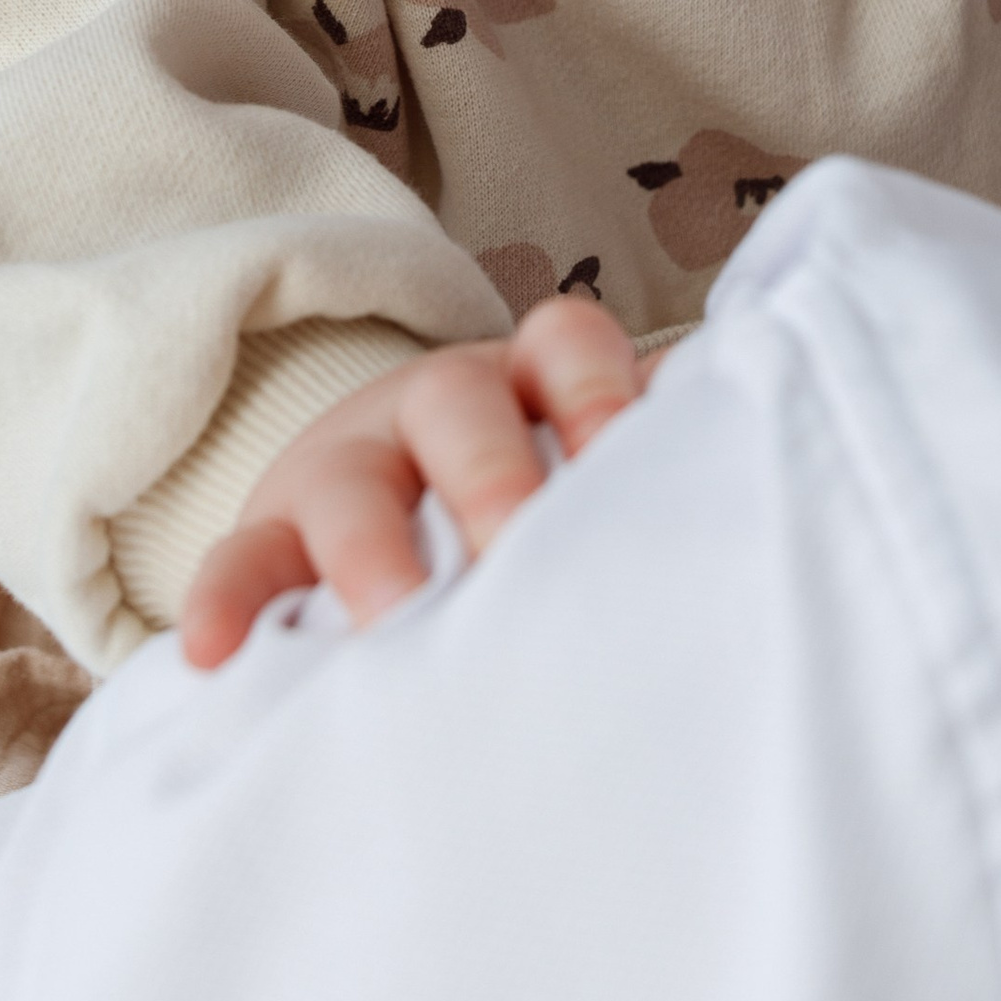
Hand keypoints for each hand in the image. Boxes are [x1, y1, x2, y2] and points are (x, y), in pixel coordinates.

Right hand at [179, 297, 642, 668]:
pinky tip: (217, 655)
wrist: (392, 520)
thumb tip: (783, 500)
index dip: (596, 391)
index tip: (623, 457)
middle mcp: (438, 408)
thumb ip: (661, 477)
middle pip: (459, 406)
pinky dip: (225, 604)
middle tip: (518, 549)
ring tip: (395, 616)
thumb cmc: (534, 510)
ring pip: (350, 483)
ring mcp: (347, 467)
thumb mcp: (584, 475)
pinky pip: (237, 560)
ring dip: (371, 547)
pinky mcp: (271, 537)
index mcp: (530, 385)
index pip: (566, 345)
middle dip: (492, 477)